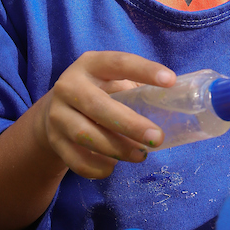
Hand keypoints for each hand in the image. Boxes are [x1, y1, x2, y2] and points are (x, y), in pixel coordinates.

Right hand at [34, 50, 175, 179]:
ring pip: (86, 135)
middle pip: (98, 106)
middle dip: (130, 124)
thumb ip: (136, 89)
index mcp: (90, 64)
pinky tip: (112, 166)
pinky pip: (76, 159)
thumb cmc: (98, 94)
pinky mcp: (54, 141)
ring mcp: (57, 114)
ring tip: (140, 155)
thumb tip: (176, 103)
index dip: (145, 70)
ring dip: (117, 149)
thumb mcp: (112, 82)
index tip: (171, 81)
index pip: (119, 63)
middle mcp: (68, 86)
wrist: (52, 113)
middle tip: (157, 138)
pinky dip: (97, 167)